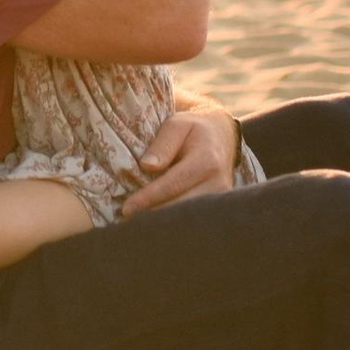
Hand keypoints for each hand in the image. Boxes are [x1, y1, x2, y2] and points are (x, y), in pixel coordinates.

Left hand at [117, 105, 239, 216]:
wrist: (222, 136)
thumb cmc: (194, 129)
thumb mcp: (177, 125)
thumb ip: (163, 145)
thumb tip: (147, 167)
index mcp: (206, 161)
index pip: (173, 184)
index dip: (148, 198)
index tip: (127, 208)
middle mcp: (218, 184)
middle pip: (180, 207)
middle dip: (152, 216)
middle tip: (127, 221)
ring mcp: (220, 198)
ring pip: (186, 218)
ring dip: (161, 223)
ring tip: (137, 225)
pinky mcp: (217, 208)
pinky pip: (192, 219)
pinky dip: (172, 222)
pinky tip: (154, 223)